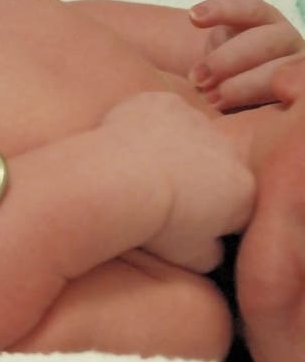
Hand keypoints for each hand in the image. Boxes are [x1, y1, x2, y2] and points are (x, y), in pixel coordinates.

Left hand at [102, 92, 254, 272]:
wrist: (117, 184)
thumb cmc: (153, 226)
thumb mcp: (191, 258)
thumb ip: (211, 253)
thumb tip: (212, 248)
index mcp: (244, 192)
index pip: (235, 205)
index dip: (208, 215)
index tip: (181, 222)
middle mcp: (230, 152)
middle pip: (214, 167)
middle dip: (193, 179)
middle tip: (156, 195)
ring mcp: (197, 122)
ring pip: (188, 137)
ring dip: (170, 149)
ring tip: (136, 170)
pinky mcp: (166, 103)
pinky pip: (159, 113)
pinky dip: (145, 125)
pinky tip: (125, 144)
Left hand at [188, 0, 304, 109]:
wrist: (237, 92)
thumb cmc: (220, 65)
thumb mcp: (214, 49)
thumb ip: (209, 55)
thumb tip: (199, 74)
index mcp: (264, 19)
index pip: (249, 8)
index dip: (223, 10)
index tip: (193, 17)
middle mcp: (285, 39)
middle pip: (265, 41)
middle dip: (228, 60)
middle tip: (198, 79)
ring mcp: (295, 66)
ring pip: (278, 71)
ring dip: (242, 87)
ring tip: (210, 99)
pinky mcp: (296, 95)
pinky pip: (281, 101)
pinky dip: (253, 105)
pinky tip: (227, 111)